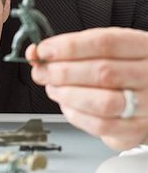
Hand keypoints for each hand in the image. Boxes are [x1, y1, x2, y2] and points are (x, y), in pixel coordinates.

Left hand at [27, 27, 147, 150]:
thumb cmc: (124, 70)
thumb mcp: (107, 50)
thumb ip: (74, 49)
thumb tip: (35, 52)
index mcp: (144, 47)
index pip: (105, 43)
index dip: (68, 47)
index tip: (43, 50)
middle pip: (102, 72)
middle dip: (61, 72)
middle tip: (41, 72)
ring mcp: (147, 105)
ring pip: (103, 103)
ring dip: (67, 95)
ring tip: (53, 88)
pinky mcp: (136, 130)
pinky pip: (101, 127)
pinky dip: (75, 115)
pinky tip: (67, 106)